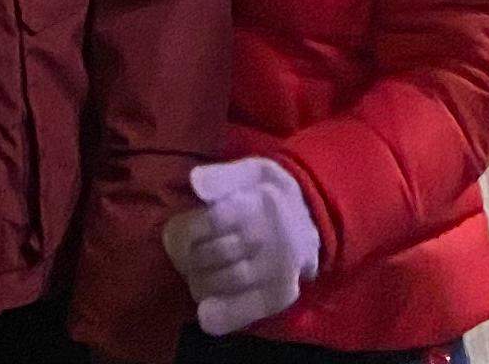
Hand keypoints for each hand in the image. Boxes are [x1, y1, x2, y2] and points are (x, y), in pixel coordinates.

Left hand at [164, 156, 319, 334]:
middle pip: (214, 253)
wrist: (313, 223)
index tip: (174, 235)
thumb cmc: (271, 196)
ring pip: (224, 283)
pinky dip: (223, 315)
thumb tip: (195, 181)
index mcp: (262, 202)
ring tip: (196, 273)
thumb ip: (222, 176)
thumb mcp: (253, 172)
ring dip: (198, 281)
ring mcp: (278, 269)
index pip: (214, 220)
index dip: (185, 230)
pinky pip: (248, 310)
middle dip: (188, 256)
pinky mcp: (281, 294)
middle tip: (184, 255)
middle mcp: (272, 237)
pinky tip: (205, 315)